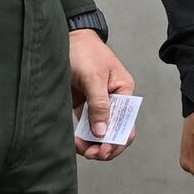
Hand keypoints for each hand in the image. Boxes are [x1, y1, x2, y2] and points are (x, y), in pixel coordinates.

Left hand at [65, 24, 132, 159]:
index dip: (117, 140)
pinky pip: (87, 126)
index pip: (127, 123)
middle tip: (93, 155)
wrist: (66, 37)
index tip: (103, 150)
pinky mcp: (83, 105)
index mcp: (124, 92)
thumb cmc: (84, 51)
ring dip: (93, 144)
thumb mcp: (93, 77)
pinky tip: (77, 143)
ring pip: (100, 132)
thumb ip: (99, 104)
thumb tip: (102, 131)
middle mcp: (114, 100)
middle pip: (115, 131)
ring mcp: (98, 103)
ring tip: (82, 150)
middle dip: (106, 146)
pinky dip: (83, 137)